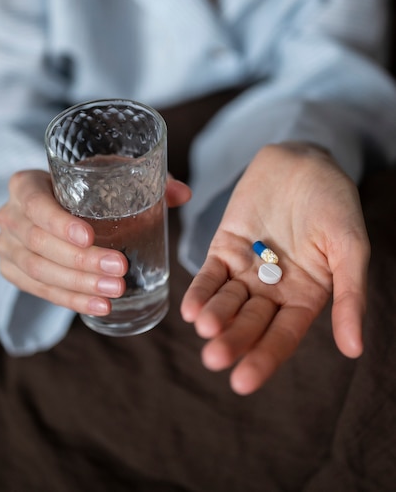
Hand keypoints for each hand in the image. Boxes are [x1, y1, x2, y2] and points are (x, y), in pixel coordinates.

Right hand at [0, 169, 190, 314]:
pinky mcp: (14, 273)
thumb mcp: (107, 174)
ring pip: (38, 272)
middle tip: (121, 269)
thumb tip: (184, 193)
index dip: (59, 223)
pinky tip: (101, 306)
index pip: (35, 203)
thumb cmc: (83, 187)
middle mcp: (9, 215)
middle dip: (82, 261)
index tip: (91, 236)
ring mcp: (7, 247)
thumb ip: (145, 180)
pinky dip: (71, 300)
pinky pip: (40, 292)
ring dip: (79, 285)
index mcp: (25, 185)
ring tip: (116, 291)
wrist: (53, 207)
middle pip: (39, 243)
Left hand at [181, 143, 368, 394]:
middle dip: (233, 340)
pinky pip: (210, 274)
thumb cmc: (335, 204)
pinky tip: (190, 308)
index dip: (264, 358)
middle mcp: (273, 290)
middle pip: (250, 323)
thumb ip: (349, 296)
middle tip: (215, 359)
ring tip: (205, 329)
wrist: (304, 162)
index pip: (282, 336)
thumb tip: (354, 350)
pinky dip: (200, 290)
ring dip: (214, 317)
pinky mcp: (224, 247)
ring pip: (227, 301)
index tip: (244, 382)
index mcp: (305, 297)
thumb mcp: (350, 248)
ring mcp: (247, 270)